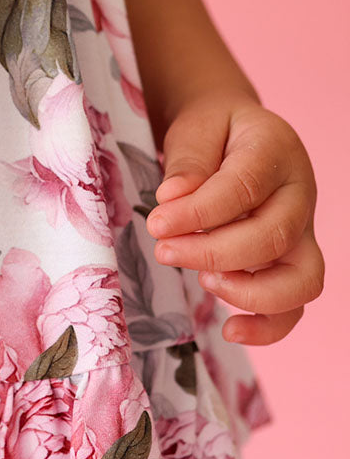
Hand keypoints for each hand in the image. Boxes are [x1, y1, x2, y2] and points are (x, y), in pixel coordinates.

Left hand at [144, 89, 324, 344]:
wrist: (233, 132)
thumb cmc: (213, 131)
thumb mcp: (196, 127)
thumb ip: (189, 160)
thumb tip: (174, 197)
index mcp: (275, 151)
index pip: (244, 187)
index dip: (199, 211)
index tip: (157, 221)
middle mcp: (299, 194)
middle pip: (272, 237)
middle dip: (211, 252)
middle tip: (165, 250)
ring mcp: (301, 233)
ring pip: (300, 279)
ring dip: (247, 291)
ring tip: (202, 281)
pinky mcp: (292, 263)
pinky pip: (295, 306)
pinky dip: (268, 327)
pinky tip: (230, 331)